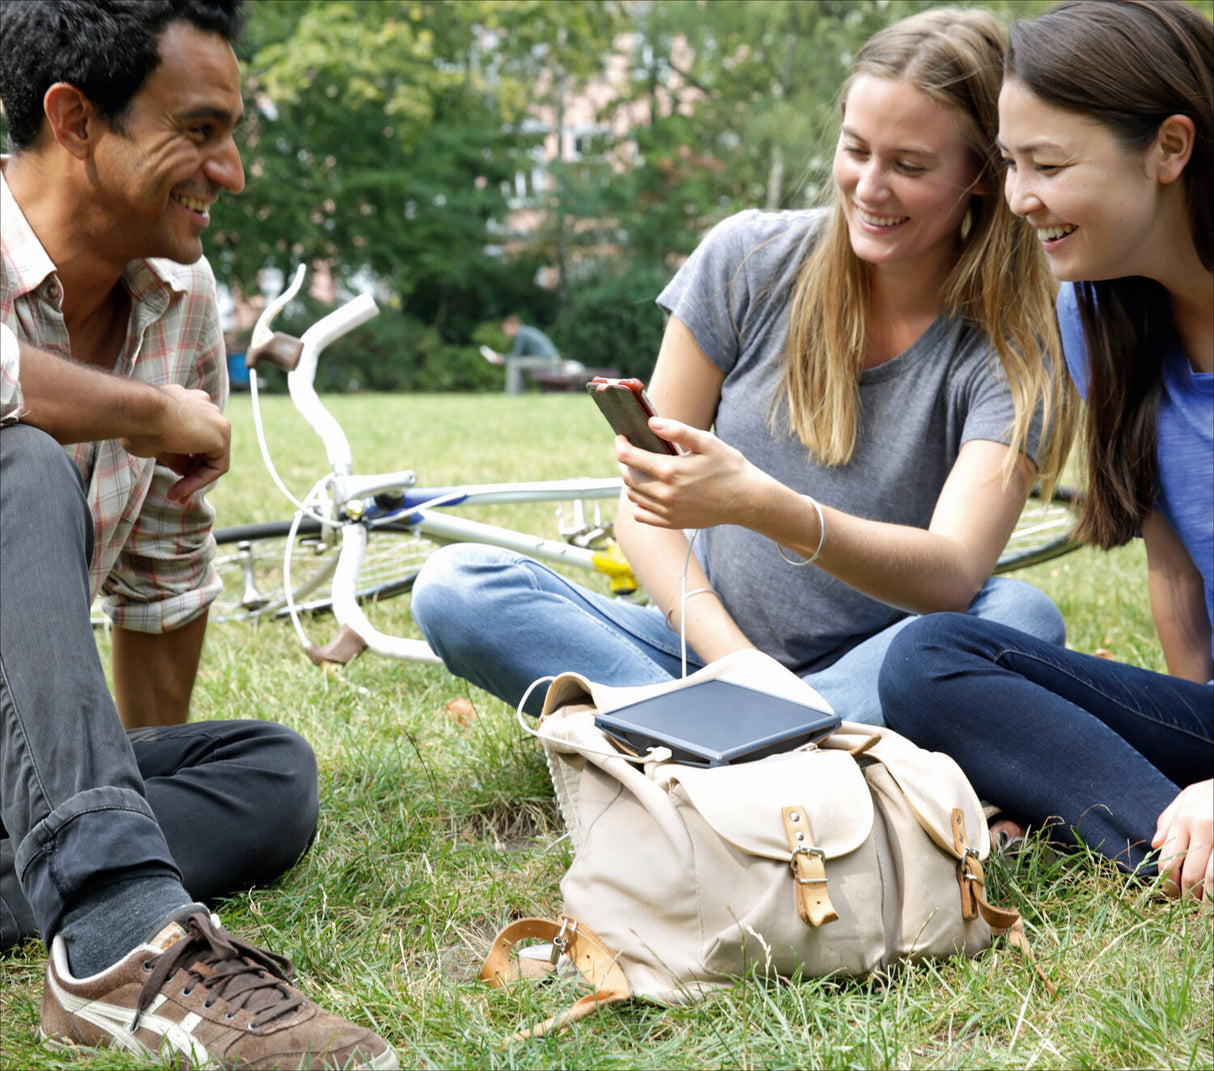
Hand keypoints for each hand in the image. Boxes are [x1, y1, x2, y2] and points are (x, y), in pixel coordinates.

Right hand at [120, 384, 230, 500]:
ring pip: (211, 459)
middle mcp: (205, 407)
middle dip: (190, 474)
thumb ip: (174, 455)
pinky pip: (216, 467)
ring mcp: (216, 420)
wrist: (138, 412)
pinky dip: (200, 481)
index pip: (193, 435)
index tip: (169, 473)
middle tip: (175, 493)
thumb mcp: (155, 443)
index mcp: (188, 402)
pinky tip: (181, 490)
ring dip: (193, 481)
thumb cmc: (136, 424)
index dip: (183, 459)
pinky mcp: (221, 435)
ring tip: (174, 495)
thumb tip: (185, 470)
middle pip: (204, 448)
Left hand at [616, 418, 764, 530]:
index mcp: (670, 471)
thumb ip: (678, 431)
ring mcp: (667, 511)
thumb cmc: (729, 467)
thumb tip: (652, 422)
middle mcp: (665, 494)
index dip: (621, 445)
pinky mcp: (672, 522)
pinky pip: (641, 515)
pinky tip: (648, 493)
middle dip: (624, 462)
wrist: (747, 499)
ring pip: (633, 496)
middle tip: (630, 452)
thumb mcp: (707, 442)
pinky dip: (638, 503)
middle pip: (628, 477)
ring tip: (641, 470)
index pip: (629, 458)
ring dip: (631, 481)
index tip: (622, 438)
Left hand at [1152, 780, 1212, 899]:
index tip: (1172, 897)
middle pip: (1191, 874)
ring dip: (1208, 900)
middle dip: (1189, 898)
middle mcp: (1203, 828)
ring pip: (1213, 878)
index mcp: (1185, 819)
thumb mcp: (1188, 796)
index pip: (1169, 860)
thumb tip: (1154, 845)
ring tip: (1205, 913)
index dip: (1168, 884)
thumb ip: (1169, 819)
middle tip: (1189, 911)